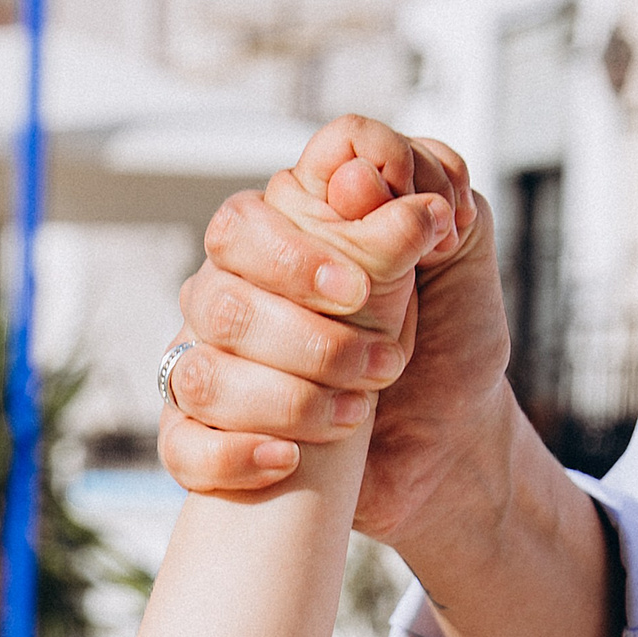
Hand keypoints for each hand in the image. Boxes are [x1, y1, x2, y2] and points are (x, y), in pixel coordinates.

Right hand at [161, 116, 511, 544]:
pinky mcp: (205, 440)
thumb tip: (361, 178)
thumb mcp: (457, 257)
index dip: (299, 251)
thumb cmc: (447, 344)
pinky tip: (287, 458)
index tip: (363, 287)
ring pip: (202, 376)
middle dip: (306, 338)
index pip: (248, 217)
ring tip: (354, 414)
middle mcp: (234, 295)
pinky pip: (180, 447)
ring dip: (287, 401)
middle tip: (382, 361)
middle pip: (219, 299)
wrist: (450, 445)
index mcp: (284, 239)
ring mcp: (211, 368)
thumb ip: (424, 195)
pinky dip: (234, 454)